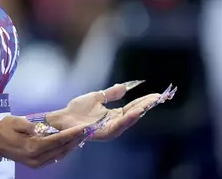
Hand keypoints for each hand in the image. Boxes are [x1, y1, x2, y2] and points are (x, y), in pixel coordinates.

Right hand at [0, 116, 88, 168]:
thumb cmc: (3, 129)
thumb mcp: (16, 121)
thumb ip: (32, 125)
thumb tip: (45, 129)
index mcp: (33, 146)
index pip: (58, 140)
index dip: (72, 134)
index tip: (83, 128)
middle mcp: (37, 158)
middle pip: (61, 149)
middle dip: (75, 140)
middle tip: (87, 131)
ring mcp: (36, 163)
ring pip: (59, 155)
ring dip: (70, 146)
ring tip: (80, 137)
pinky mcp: (35, 164)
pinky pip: (53, 158)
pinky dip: (62, 151)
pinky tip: (68, 144)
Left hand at [50, 82, 174, 141]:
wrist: (62, 118)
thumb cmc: (76, 110)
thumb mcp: (96, 97)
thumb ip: (110, 94)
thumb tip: (124, 87)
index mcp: (113, 115)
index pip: (132, 107)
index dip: (144, 101)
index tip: (157, 94)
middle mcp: (114, 123)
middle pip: (134, 114)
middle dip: (146, 106)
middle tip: (159, 97)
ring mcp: (109, 129)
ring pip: (128, 121)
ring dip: (139, 112)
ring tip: (149, 104)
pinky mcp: (103, 133)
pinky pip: (118, 126)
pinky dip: (127, 120)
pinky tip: (135, 112)